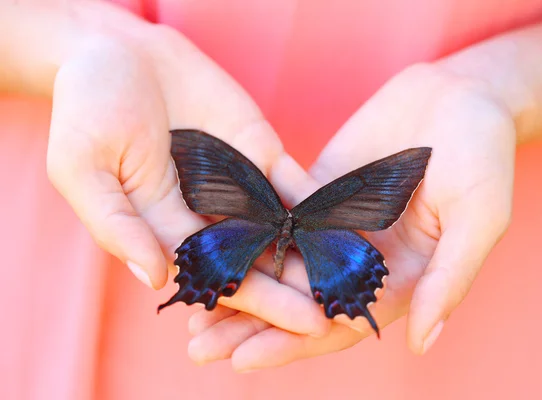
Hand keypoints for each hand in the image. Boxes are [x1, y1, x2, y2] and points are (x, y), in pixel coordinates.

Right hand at [45, 3, 329, 336]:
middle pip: (259, 262)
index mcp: (166, 232)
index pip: (218, 278)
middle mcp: (208, 218)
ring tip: (351, 278)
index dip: (257, 304)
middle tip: (336, 312)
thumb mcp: (84, 169)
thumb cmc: (87, 111)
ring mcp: (240, 187)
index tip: (296, 324)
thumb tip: (155, 280)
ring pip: (283, 231)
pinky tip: (347, 227)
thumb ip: (117, 224)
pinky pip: (292, 184)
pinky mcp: (259, 154)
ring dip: (316, 255)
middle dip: (296, 288)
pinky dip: (319, 206)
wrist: (118, 53)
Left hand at [187, 63, 514, 369]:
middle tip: (199, 348)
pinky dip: (244, 234)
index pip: (338, 324)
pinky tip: (208, 244)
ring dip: (239, 285)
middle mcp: (360, 260)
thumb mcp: (478, 219)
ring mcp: (335, 225)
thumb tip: (421, 343)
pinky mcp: (317, 190)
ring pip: (280, 264)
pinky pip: (277, 215)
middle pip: (298, 303)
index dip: (292, 343)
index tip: (245, 359)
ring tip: (190, 305)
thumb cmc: (484, 157)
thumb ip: (448, 279)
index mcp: (397, 279)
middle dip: (250, 327)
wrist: (463, 95)